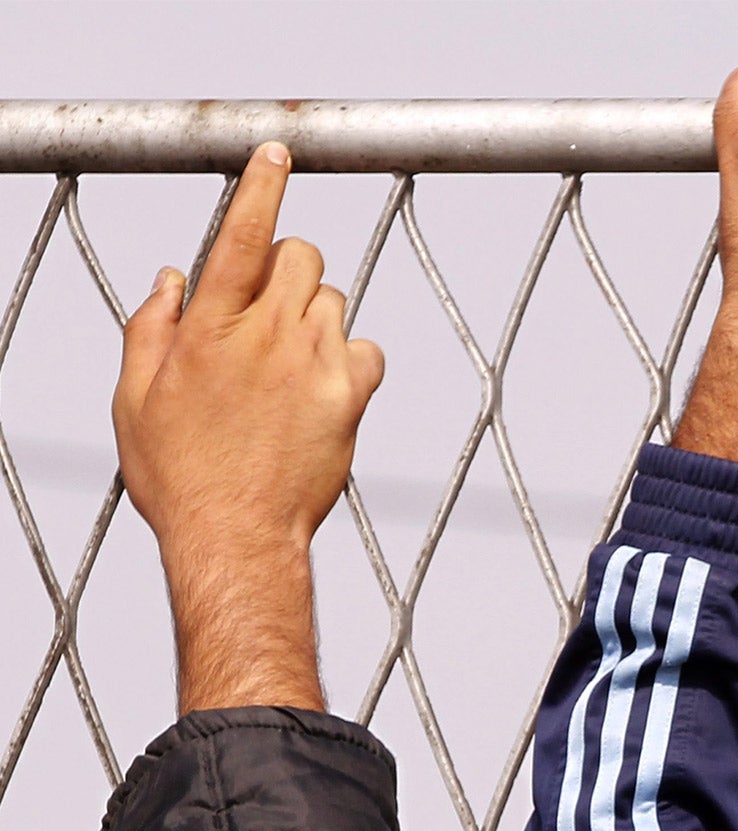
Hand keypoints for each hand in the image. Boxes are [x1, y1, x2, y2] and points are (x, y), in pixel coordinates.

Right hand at [113, 142, 384, 712]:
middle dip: (287, 267)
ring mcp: (313, 364)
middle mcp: (265, 336)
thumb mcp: (136, 398)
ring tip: (287, 365)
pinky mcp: (350, 396)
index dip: (261, 187)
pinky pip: (366, 346)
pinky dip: (350, 355)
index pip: (240, 236)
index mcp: (208, 328)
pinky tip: (324, 386)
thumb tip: (172, 276)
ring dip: (314, 315)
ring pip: (333, 299)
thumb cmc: (180, 475)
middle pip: (301, 256)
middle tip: (267, 310)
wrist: (236, 537)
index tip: (278, 152)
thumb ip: (151, 328)